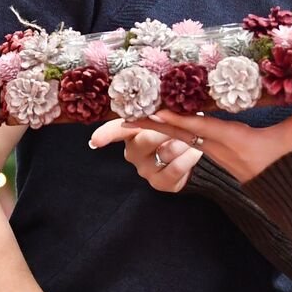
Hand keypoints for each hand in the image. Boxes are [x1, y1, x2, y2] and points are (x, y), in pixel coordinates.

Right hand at [86, 119, 201, 192]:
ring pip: (166, 152)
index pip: (116, 131)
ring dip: (185, 142)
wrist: (190, 157)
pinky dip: (190, 157)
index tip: (95, 140)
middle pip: (146, 139)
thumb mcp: (168, 119)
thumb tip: (163, 108)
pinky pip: (177, 167)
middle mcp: (133, 152)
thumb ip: (162, 112)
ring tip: (193, 137)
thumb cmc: (175, 131)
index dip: (106, 134)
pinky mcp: (159, 183)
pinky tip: (196, 151)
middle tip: (183, 122)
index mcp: (131, 132)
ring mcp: (144, 170)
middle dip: (168, 130)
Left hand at [90, 102, 291, 184]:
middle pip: (173, 131)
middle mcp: (213, 144)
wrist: (282, 195)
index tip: (154, 108)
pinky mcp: (207, 149)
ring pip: (170, 134)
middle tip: (114, 115)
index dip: (177, 117)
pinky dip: (159, 126)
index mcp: (232, 140)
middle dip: (145, 123)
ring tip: (115, 118)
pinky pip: (176, 136)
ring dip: (145, 125)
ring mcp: (207, 148)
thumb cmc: (288, 163)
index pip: (199, 127)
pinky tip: (141, 119)